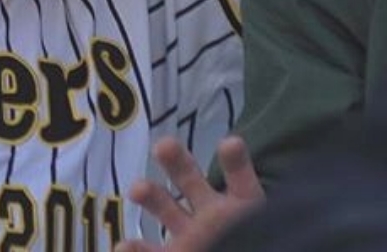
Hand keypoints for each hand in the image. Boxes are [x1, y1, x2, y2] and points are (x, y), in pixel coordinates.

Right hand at [116, 136, 264, 251]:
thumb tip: (237, 155)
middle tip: (164, 146)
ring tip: (137, 189)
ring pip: (165, 206)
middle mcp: (213, 216)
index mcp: (243, 209)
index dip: (235, 162)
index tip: (231, 144)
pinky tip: (124, 247)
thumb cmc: (259, 245)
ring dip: (148, 193)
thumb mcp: (262, 230)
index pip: (240, 181)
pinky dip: (135, 250)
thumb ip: (256, 222)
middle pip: (190, 179)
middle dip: (175, 159)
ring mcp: (190, 235)